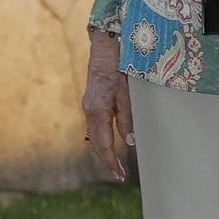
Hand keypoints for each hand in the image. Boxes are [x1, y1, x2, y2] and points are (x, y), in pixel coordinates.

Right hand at [82, 30, 133, 181]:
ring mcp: (88, 105)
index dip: (111, 161)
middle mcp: (89, 109)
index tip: (120, 174)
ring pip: (94, 135)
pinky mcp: (91, 100)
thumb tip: (130, 141)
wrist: (106, 43)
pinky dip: (101, 138)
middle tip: (119, 174)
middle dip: (107, 160)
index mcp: (98, 109)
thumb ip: (127, 116)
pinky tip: (109, 143)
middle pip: (96, 143)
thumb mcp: (128, 91)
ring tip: (115, 163)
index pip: (104, 144)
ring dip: (104, 150)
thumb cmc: (120, 64)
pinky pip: (95, 125)